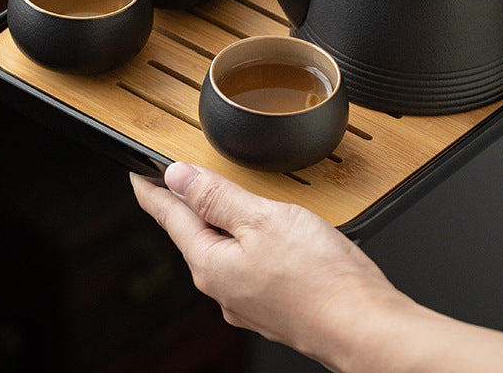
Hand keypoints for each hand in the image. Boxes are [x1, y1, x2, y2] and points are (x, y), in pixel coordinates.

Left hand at [130, 162, 412, 369]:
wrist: (364, 327)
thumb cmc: (320, 277)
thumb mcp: (262, 219)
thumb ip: (217, 196)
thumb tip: (178, 177)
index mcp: (212, 264)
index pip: (170, 218)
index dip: (153, 190)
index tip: (138, 175)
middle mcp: (223, 288)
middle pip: (194, 234)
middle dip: (186, 205)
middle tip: (177, 179)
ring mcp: (248, 301)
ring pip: (222, 250)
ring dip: (218, 221)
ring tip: (218, 199)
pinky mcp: (273, 305)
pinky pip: (245, 264)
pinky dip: (245, 240)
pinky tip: (261, 233)